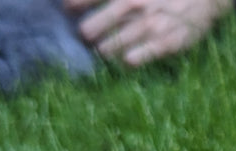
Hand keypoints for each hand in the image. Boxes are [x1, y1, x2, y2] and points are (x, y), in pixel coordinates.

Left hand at [65, 0, 234, 65]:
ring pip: (111, 47)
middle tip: (88, 37)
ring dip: (104, 51)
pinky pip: (137, 58)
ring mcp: (151, 25)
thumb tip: (76, 2)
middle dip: (87, 34)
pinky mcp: (167, 43)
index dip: (75, 5)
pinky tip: (126, 60)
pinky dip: (128, 60)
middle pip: (94, 28)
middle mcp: (136, 5)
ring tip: (104, 51)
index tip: (67, 10)